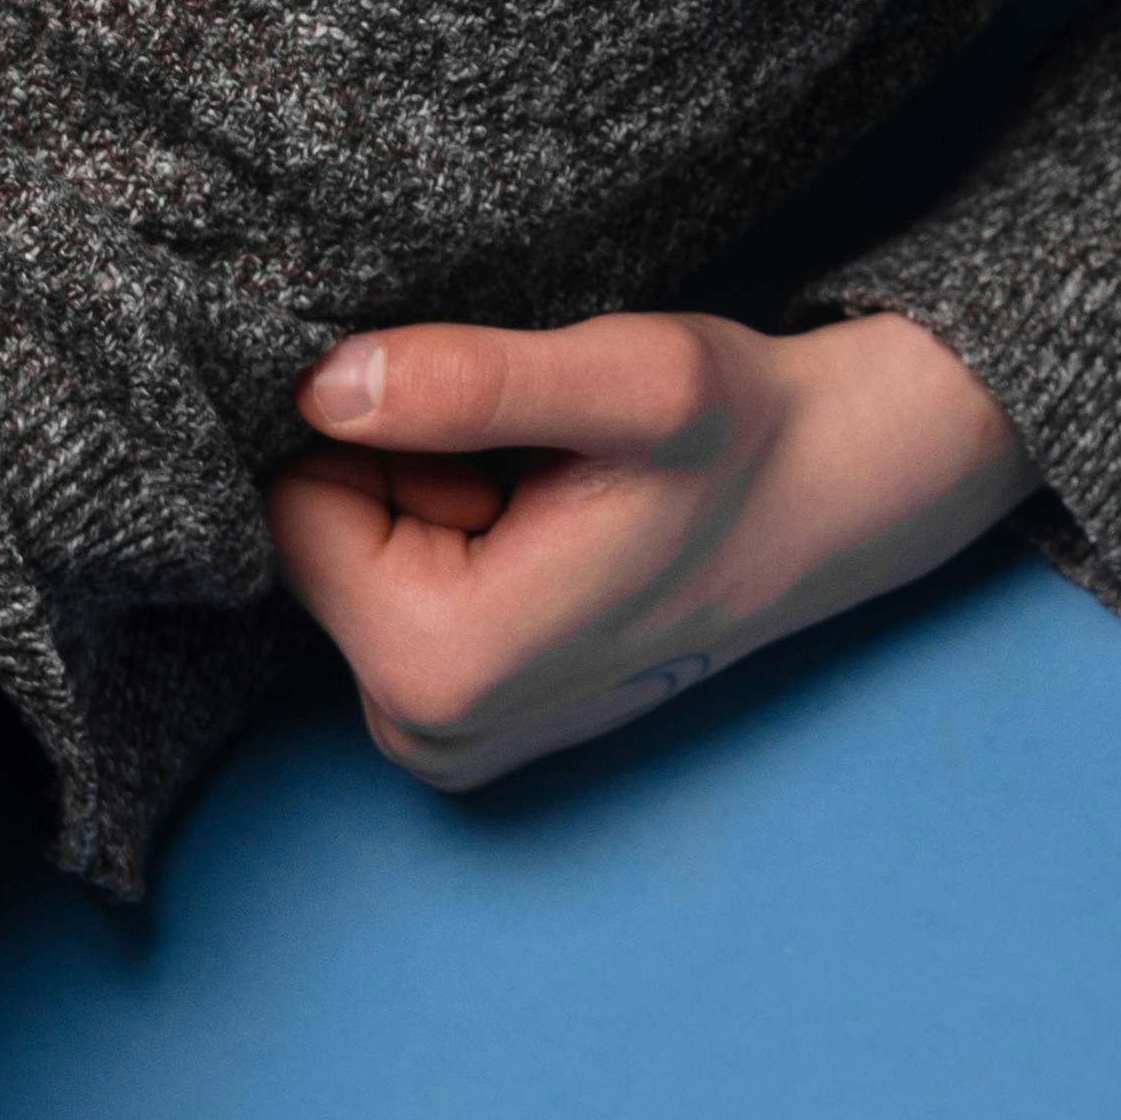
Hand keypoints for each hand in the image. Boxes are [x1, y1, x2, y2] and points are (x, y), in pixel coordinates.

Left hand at [264, 305, 1036, 790]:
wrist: (827, 495)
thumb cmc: (740, 434)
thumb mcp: (627, 378)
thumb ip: (472, 382)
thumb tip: (322, 388)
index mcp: (441, 664)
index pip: (293, 504)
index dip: (385, 439)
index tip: (500, 440)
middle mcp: (424, 732)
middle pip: (317, 544)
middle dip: (406, 479)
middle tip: (535, 468)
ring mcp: (440, 741)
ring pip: (353, 566)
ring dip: (432, 509)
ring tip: (550, 500)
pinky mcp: (458, 725)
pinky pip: (391, 602)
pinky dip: (452, 549)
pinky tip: (546, 536)